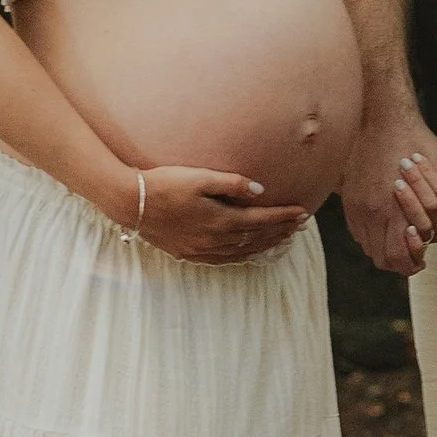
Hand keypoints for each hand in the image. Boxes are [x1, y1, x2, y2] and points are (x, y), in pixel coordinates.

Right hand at [136, 166, 314, 264]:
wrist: (132, 203)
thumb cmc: (165, 183)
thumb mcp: (201, 177)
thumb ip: (232, 184)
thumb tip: (261, 191)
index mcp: (221, 219)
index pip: (262, 219)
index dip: (284, 216)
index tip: (303, 212)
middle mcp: (215, 239)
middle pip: (256, 236)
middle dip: (281, 230)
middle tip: (301, 225)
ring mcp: (202, 249)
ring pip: (243, 250)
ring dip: (266, 243)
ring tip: (283, 238)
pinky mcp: (189, 253)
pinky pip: (225, 259)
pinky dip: (243, 255)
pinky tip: (249, 251)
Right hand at [340, 114, 436, 275]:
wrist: (383, 119)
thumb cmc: (415, 142)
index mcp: (394, 208)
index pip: (398, 257)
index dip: (411, 263)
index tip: (421, 258)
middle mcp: (371, 212)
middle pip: (383, 258)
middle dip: (401, 258)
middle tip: (415, 248)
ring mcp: (356, 206)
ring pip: (368, 247)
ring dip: (385, 247)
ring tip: (400, 237)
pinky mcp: (348, 198)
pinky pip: (357, 231)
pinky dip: (372, 235)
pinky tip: (386, 224)